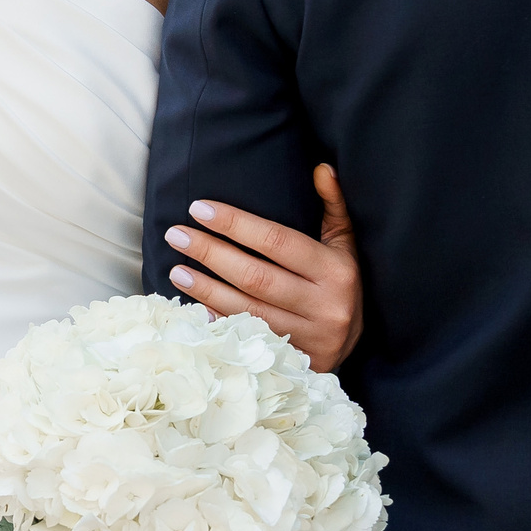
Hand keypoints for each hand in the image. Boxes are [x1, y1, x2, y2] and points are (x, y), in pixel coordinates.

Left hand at [164, 163, 361, 372]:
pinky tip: (193, 306)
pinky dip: (218, 321)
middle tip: (176, 234)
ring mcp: (309, 339)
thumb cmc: (343, 283)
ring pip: (247, 310)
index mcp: (336, 271)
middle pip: (256, 277)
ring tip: (175, 270)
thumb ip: (333, 206)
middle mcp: (325, 306)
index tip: (200, 209)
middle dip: (211, 253)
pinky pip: (247, 339)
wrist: (355, 347)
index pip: (278, 241)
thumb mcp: (345, 245)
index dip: (237, 224)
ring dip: (205, 289)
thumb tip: (322, 168)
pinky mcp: (294, 362)